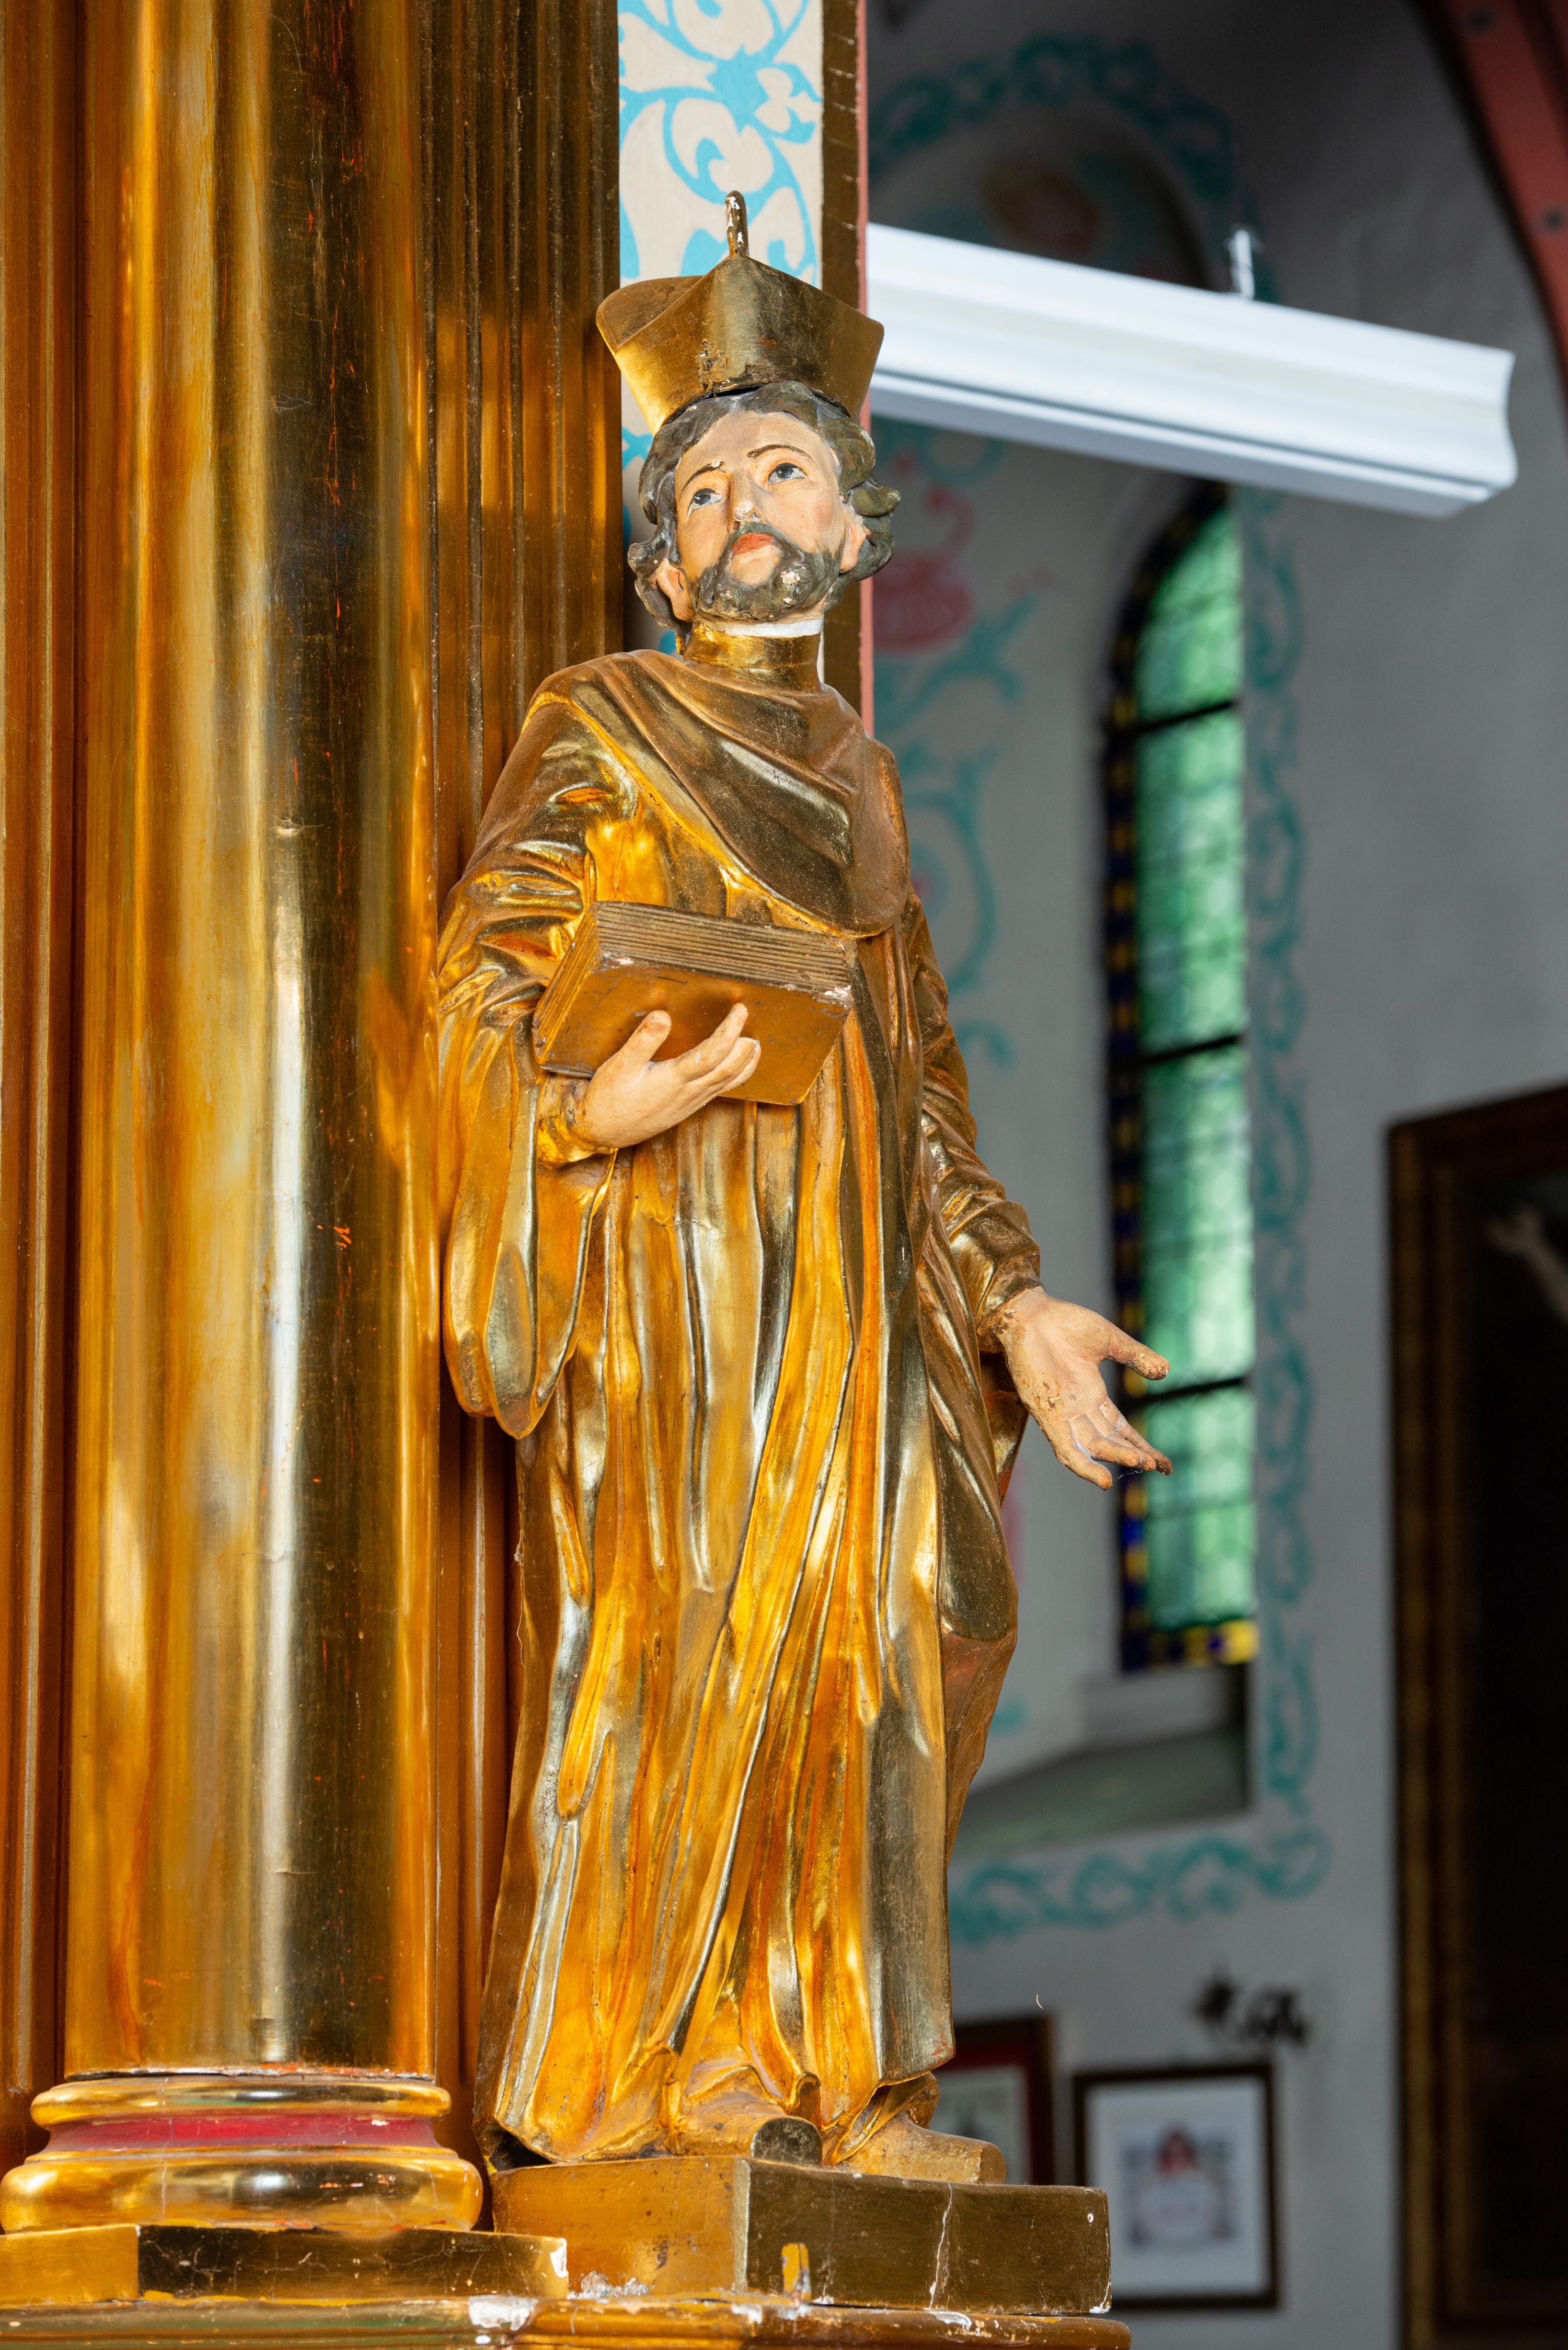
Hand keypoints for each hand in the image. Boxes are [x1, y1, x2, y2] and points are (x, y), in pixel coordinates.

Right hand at [573, 1003, 761, 1151]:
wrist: (603, 1132)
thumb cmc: (608, 1099)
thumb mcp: (619, 1066)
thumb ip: (643, 1040)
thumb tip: (663, 1015)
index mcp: (674, 1079)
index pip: (713, 1052)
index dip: (730, 1030)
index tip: (739, 1010)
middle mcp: (688, 1092)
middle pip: (728, 1068)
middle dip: (742, 1044)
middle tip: (746, 1019)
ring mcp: (690, 1102)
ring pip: (727, 1082)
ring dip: (744, 1063)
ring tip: (755, 1046)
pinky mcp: (687, 1108)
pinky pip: (718, 1091)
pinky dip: (733, 1078)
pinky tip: (733, 1071)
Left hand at [993, 1288, 1172, 1490]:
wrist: (1027, 1314)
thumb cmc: (1063, 1322)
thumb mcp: (1109, 1340)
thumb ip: (1136, 1357)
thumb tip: (1165, 1372)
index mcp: (1092, 1395)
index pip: (1120, 1430)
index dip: (1141, 1447)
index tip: (1164, 1465)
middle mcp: (1078, 1410)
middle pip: (1110, 1442)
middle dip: (1134, 1456)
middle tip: (1158, 1468)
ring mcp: (1061, 1414)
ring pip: (1091, 1447)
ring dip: (1115, 1457)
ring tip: (1140, 1465)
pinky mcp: (1045, 1414)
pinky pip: (1065, 1448)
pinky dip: (1083, 1465)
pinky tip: (1104, 1479)